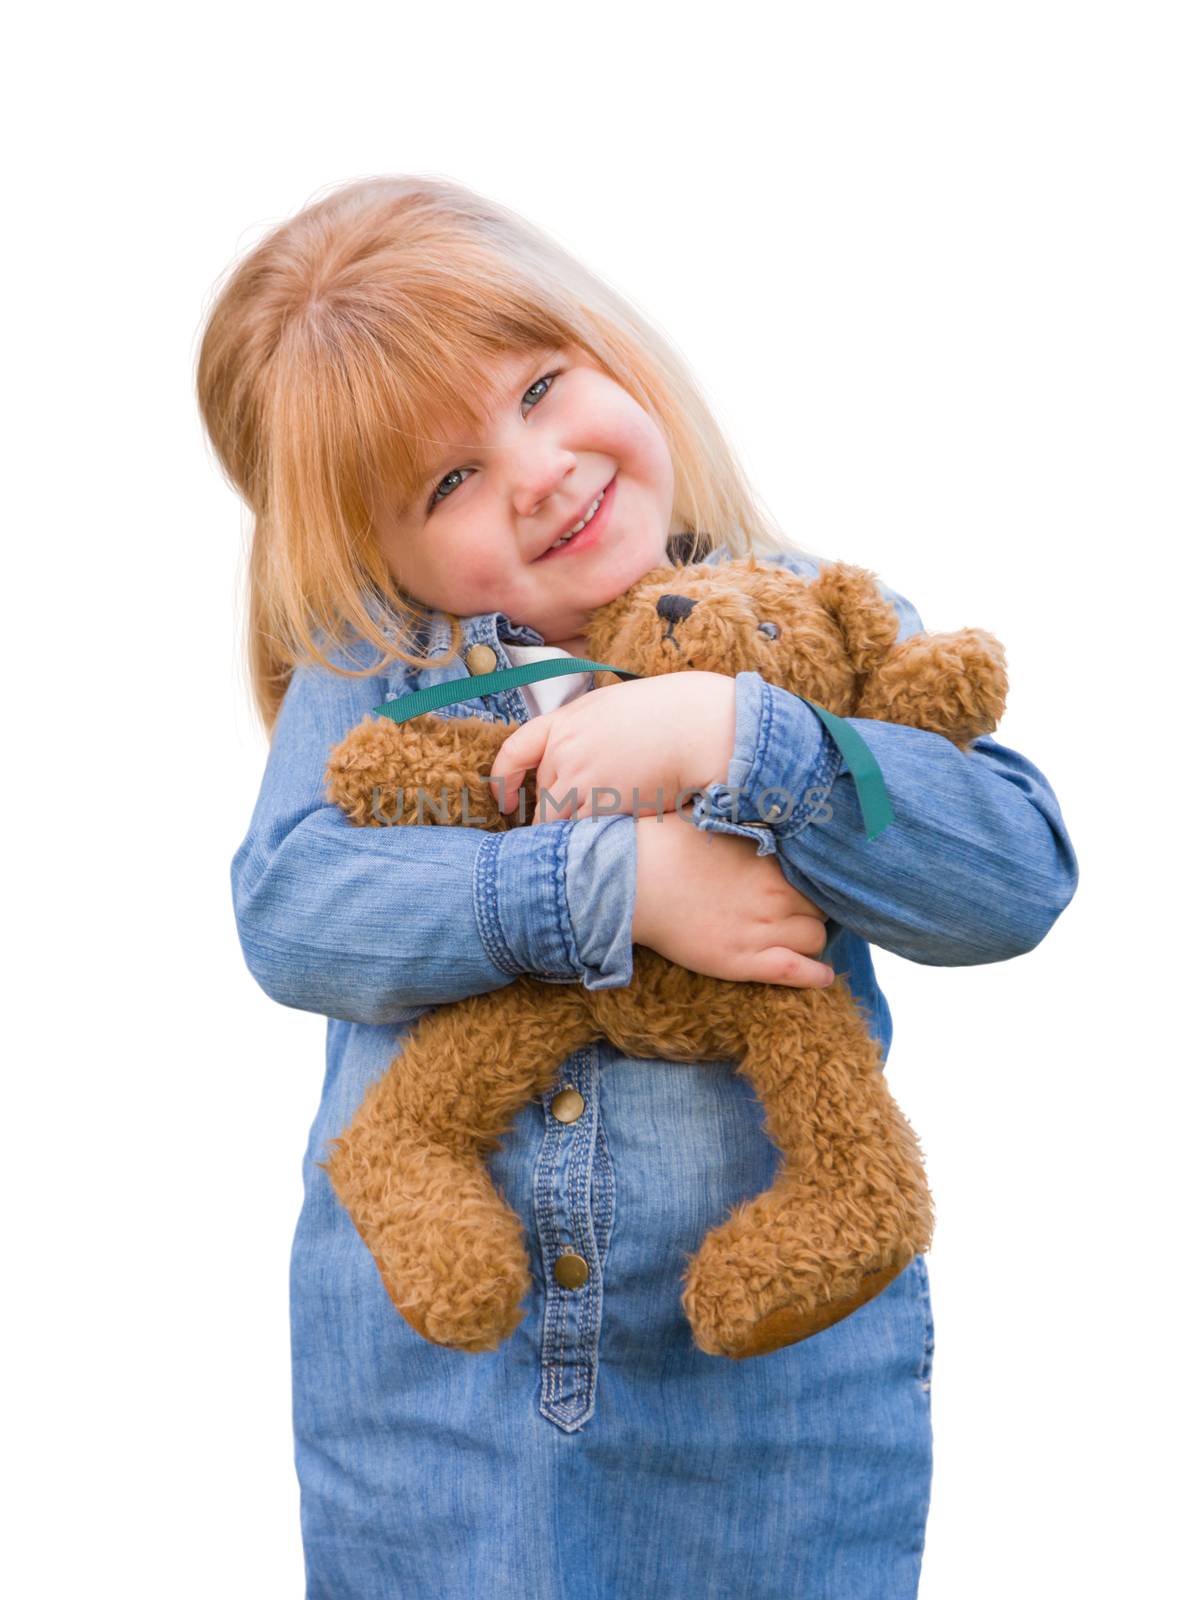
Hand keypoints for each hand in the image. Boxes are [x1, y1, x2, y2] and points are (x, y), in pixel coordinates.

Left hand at [487, 673, 736, 824]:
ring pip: (554, 818)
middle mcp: (566, 747)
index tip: (506, 802)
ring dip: (564, 832)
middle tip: (570, 824)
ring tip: (582, 843)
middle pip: (542, 792)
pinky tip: (601, 841)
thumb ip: (584, 731)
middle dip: (551, 811)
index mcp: (566, 720)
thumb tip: (570, 756)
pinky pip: (578, 830)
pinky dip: (584, 840)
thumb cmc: (665, 716)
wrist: (695, 726)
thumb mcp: (611, 708)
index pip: (514, 751)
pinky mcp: (600, 802)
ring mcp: (580, 776)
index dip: (503, 780)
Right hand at [632, 812, 834, 987]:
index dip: (812, 877)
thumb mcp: (705, 813)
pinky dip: (816, 975)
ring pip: (815, 939)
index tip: (803, 879)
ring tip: (800, 936)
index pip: (816, 870)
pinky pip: (797, 972)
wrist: (632, 885)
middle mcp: (774, 894)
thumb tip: (753, 792)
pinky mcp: (742, 961)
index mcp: (768, 857)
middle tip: (800, 908)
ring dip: (812, 937)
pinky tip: (823, 975)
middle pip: (821, 906)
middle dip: (814, 907)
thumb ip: (739, 811)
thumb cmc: (662, 845)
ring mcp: (760, 930)